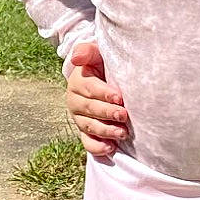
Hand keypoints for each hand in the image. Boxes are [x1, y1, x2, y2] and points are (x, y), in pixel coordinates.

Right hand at [65, 40, 128, 159]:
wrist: (101, 79)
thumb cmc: (101, 65)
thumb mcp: (95, 54)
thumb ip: (87, 51)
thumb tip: (77, 57)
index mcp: (78, 82)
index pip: (89, 88)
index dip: (104, 93)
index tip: (119, 98)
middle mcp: (75, 101)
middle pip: (90, 109)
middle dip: (107, 113)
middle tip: (124, 115)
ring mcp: (79, 118)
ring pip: (89, 126)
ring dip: (106, 131)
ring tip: (122, 133)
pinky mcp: (85, 132)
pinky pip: (88, 142)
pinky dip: (97, 147)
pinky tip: (110, 148)